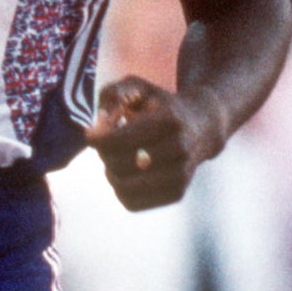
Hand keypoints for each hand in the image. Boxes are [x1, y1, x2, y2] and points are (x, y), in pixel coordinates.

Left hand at [84, 77, 218, 210]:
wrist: (201, 127)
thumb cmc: (159, 105)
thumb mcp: (136, 87)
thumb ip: (112, 95)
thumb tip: (99, 123)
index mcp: (169, 119)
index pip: (119, 139)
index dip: (97, 139)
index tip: (90, 134)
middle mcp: (180, 148)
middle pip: (119, 164)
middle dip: (104, 154)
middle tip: (107, 144)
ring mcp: (181, 174)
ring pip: (124, 188)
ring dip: (111, 173)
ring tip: (115, 159)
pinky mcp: (177, 193)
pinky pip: (133, 202)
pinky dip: (121, 190)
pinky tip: (126, 174)